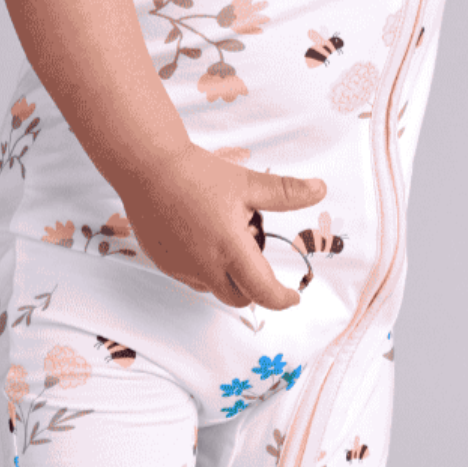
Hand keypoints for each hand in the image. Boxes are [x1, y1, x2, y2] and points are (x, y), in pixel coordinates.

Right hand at [117, 145, 325, 309]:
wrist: (148, 167)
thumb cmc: (198, 174)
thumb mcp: (248, 183)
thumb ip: (286, 193)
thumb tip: (320, 190)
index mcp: (230, 249)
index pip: (262, 292)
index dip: (282, 299)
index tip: (292, 296)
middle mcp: (204, 266)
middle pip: (239, 297)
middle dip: (254, 284)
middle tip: (253, 244)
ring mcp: (180, 268)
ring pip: (214, 287)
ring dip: (227, 274)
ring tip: (224, 230)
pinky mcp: (163, 263)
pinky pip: (192, 276)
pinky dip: (205, 265)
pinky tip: (201, 231)